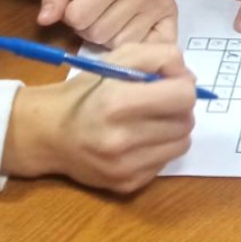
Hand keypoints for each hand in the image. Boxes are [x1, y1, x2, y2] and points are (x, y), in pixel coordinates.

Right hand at [2, 42, 195, 193]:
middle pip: (186, 122)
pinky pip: (164, 163)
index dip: (182, 85)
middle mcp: (121, 139)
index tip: (168, 83)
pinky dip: (159, 149)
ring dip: (172, 130)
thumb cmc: (86, 91)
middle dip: (178, 108)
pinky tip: (137, 141)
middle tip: (159, 103)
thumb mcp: (119, 58)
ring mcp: (124, 167)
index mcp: (117, 103)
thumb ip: (160, 56)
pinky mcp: (126, 185)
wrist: (49, 133)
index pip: (184, 96)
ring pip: (182, 144)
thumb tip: (190, 79)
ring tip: (149, 121)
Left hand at [39, 0, 183, 47]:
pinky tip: (129, 29)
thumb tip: (43, 21)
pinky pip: (142, 49)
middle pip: (97, 34)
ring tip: (112, 17)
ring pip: (117, 44)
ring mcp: (160, 8)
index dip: (71, 13)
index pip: (78, 16)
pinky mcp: (172, 19)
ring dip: (107, 36)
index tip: (78, 2)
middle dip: (89, 26)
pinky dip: (130, 45)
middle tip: (96, 10)